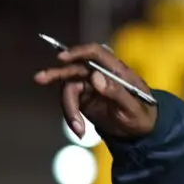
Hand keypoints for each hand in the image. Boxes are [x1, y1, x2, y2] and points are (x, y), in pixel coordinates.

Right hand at [33, 43, 157, 141]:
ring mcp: (90, 86)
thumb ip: (116, 92)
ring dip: (69, 109)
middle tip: (39, 78)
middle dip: (57, 73)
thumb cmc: (143, 115)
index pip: (96, 53)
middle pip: (75, 68)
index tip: (62, 58)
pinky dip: (71, 118)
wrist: (141, 131)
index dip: (79, 52)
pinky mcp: (84, 99)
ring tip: (78, 128)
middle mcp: (100, 74)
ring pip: (69, 89)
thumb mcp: (133, 107)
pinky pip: (70, 105)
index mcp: (117, 70)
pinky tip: (80, 131)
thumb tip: (95, 77)